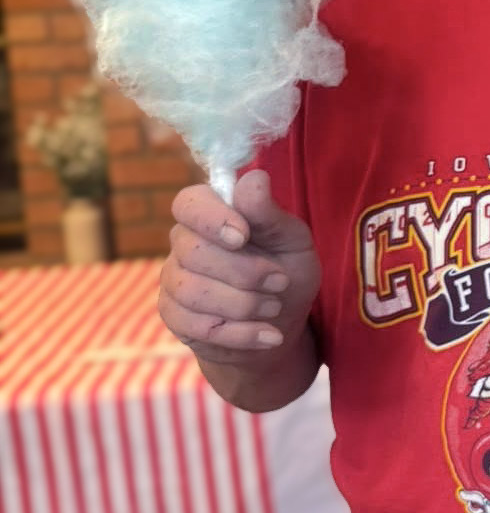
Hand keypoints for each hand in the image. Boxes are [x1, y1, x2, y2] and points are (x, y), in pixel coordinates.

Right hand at [158, 169, 320, 366]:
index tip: (243, 236)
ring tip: (274, 306)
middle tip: (281, 281)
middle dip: (245, 272)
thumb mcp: (291, 240)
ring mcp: (174, 280)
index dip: (212, 218)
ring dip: (245, 305)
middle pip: (194, 252)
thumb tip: (255, 177)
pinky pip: (197, 326)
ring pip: (194, 292)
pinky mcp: (174, 316)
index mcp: (213, 213)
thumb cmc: (287, 271)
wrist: (279, 324)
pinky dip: (241, 333)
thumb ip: (269, 213)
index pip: (189, 203)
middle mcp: (185, 242)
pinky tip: (268, 335)